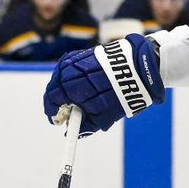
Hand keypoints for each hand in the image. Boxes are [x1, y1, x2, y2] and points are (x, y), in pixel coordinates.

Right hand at [44, 34, 164, 135]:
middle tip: (69, 113)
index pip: (50, 100)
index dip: (53, 113)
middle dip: (59, 102)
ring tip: (79, 101)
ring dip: (67, 90)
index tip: (58, 121)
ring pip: (63, 78)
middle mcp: (67, 71)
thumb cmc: (120, 94)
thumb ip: (86, 126)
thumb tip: (76, 133)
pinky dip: (75, 80)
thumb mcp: (104, 116)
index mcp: (68, 86)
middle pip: (54, 89)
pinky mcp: (84, 54)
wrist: (138, 67)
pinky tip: (85, 87)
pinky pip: (72, 69)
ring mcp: (75, 60)